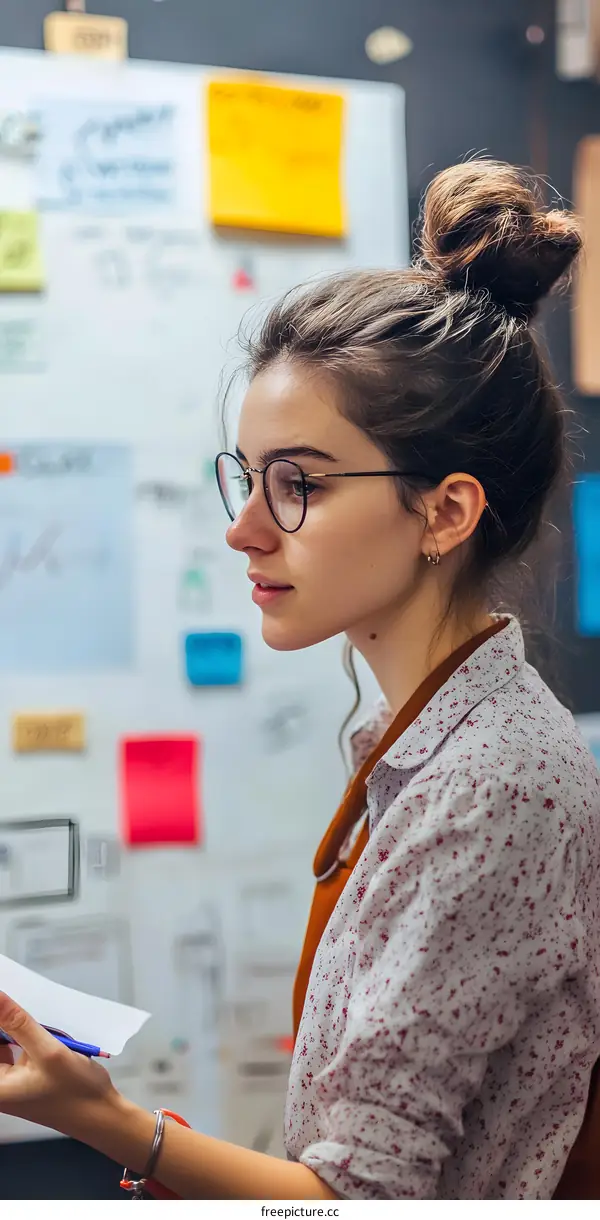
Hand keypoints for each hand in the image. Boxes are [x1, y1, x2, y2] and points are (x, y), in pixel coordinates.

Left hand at [0, 991, 118, 1136]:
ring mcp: (6, 1079)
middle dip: (7, 1021)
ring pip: (3, 1041)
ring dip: (15, 1026)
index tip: (9, 995)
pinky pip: (12, 1046)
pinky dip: (23, 1034)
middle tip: (26, 1013)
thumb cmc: (76, 1091)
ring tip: (41, 1027)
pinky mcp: (18, 1074)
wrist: (100, 1114)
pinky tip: (38, 1029)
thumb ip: (18, 1022)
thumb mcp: (49, 1052)